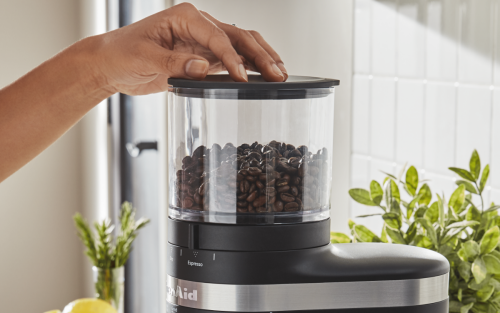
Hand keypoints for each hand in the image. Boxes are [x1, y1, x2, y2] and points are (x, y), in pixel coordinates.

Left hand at [94, 2, 286, 95]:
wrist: (111, 65)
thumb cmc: (122, 53)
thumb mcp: (145, 57)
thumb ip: (175, 63)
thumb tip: (203, 68)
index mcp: (186, 17)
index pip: (218, 37)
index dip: (232, 58)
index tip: (243, 76)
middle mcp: (199, 26)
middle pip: (239, 37)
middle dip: (260, 55)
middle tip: (277, 72)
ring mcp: (203, 42)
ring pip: (241, 46)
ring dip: (260, 59)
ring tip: (280, 73)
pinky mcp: (203, 58)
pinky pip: (231, 60)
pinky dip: (248, 68)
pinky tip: (261, 76)